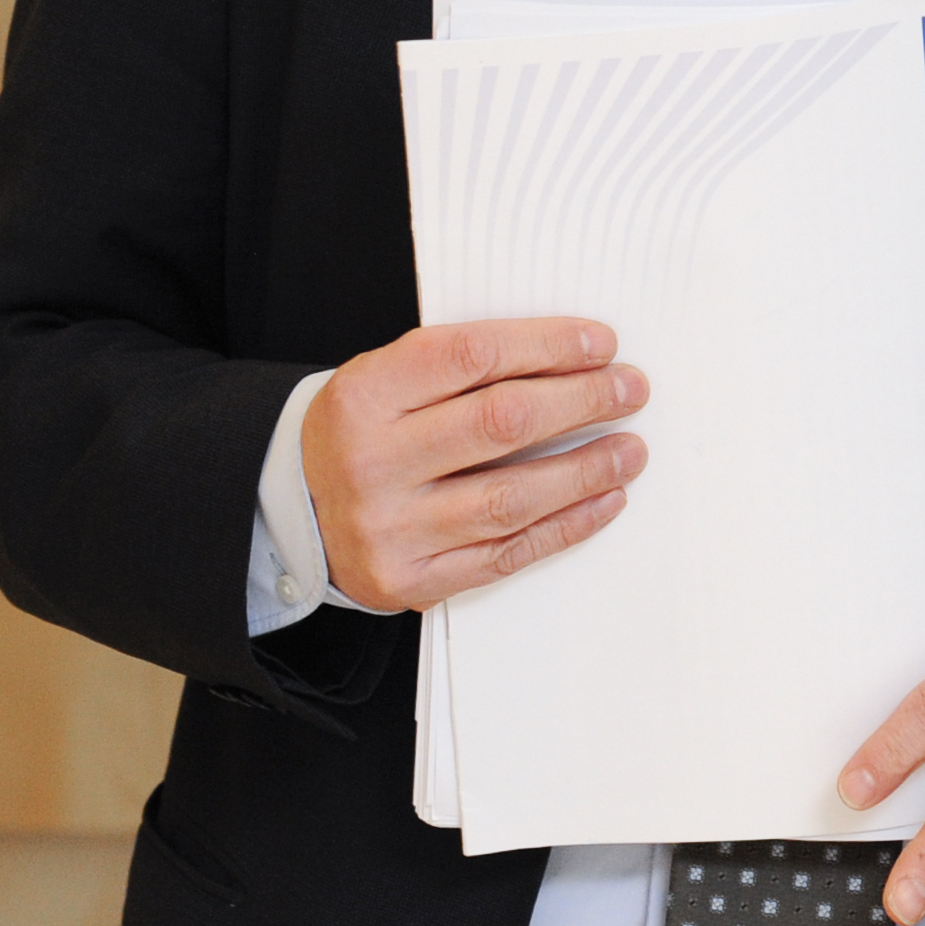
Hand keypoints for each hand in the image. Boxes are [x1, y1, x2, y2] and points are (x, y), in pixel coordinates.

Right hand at [298, 318, 647, 611]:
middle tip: (632, 390)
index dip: (547, 346)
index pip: (472, 357)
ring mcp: (390, 529)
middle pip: (500, 424)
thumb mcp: (386, 380)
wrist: (292, 511)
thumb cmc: (364, 432)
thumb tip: (575, 357)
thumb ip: (462, 367)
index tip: (601, 344)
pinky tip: (605, 501)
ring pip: (511, 496)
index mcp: (364, 395)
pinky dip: (566, 526)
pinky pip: (506, 554)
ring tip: (630, 450)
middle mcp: (372, 462)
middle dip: (582, 402)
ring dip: (586, 470)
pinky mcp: (411, 580)